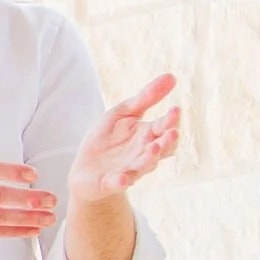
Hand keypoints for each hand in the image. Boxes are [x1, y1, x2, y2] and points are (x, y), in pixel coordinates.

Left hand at [69, 74, 180, 203]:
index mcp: (148, 136)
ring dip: (149, 159)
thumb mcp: (124, 112)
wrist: (85, 168)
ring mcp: (128, 170)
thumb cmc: (107, 138)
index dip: (170, 120)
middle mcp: (143, 154)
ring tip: (154, 149)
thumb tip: (172, 76)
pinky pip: (118, 183)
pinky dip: (121, 181)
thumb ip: (146, 97)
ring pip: (143, 166)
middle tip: (171, 132)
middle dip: (167, 141)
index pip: (164, 128)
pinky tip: (122, 178)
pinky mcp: (110, 183)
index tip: (175, 110)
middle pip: (160, 149)